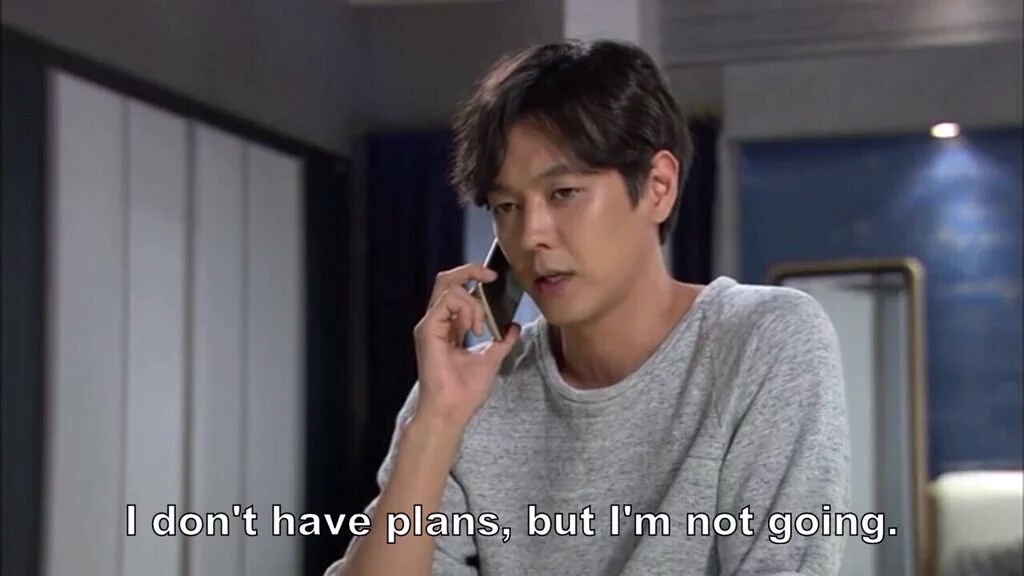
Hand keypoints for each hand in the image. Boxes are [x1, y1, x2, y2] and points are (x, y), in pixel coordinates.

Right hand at [412, 263, 520, 428]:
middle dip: (470, 270)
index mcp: (448, 327)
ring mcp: (430, 325)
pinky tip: (474, 329)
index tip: (493, 279)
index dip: (473, 278)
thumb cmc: (465, 392)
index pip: (456, 290)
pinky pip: (448, 302)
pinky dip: (466, 309)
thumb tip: (513, 326)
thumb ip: (502, 341)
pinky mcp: (427, 329)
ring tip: (480, 328)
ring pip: (449, 288)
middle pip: (446, 280)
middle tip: (490, 276)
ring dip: (473, 303)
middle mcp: (436, 323)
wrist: (452, 410)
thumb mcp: (492, 359)